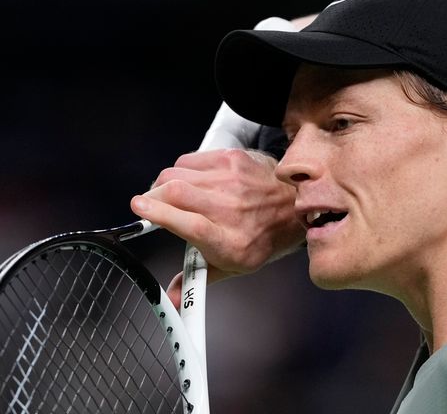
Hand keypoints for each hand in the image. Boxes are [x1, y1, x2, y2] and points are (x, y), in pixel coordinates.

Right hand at [131, 149, 304, 290]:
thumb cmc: (262, 238)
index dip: (160, 214)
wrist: (294, 207)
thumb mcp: (234, 265)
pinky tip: (190, 182)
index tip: (139, 209)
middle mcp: (231, 208)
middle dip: (151, 197)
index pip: (190, 224)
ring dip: (163, 185)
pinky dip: (180, 171)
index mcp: (230, 242)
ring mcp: (232, 180)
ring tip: (170, 196)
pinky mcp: (231, 159)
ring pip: (176, 173)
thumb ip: (197, 278)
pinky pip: (188, 160)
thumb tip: (172, 299)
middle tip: (150, 205)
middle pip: (176, 192)